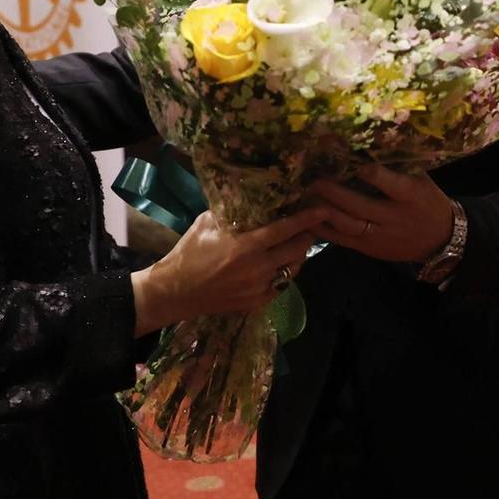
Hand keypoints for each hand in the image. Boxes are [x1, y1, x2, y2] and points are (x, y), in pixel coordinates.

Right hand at [131, 205, 330, 335]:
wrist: (174, 292)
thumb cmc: (188, 254)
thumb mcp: (205, 224)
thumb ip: (230, 212)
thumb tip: (248, 196)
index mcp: (244, 246)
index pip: (285, 230)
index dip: (307, 219)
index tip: (324, 210)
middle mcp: (256, 268)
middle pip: (297, 250)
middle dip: (307, 237)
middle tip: (311, 227)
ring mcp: (258, 288)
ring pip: (292, 269)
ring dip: (297, 256)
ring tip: (297, 245)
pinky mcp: (256, 303)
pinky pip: (281, 285)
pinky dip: (283, 273)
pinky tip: (279, 264)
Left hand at [310, 164, 454, 263]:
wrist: (440, 240)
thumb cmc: (429, 202)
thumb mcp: (422, 180)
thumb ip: (398, 167)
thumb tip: (368, 145)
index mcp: (410, 196)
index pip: (386, 182)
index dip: (366, 171)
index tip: (349, 159)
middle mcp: (393, 217)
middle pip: (357, 205)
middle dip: (332, 191)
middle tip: (313, 178)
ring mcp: (379, 236)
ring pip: (346, 224)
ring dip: (323, 210)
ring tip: (307, 195)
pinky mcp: (369, 249)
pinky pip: (341, 240)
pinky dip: (323, 229)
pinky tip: (309, 217)